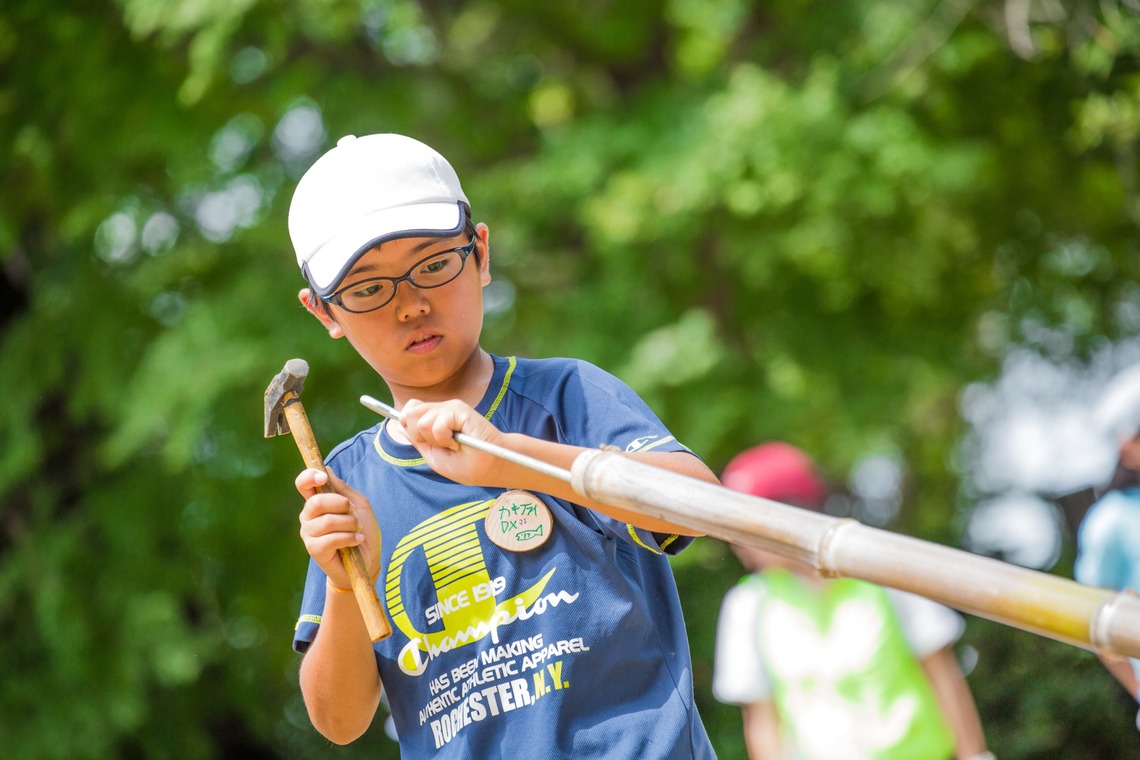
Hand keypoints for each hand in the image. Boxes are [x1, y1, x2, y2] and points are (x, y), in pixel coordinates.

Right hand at [296, 468, 379, 589]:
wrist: (367, 561)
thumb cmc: (362, 531)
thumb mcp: (358, 505)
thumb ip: (342, 489)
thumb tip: (326, 469)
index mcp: (317, 502)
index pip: (303, 484)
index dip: (309, 476)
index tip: (323, 477)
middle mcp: (308, 516)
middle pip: (317, 502)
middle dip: (341, 505)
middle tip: (353, 513)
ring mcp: (309, 533)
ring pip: (327, 521)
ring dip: (350, 524)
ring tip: (358, 530)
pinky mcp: (314, 550)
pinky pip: (331, 539)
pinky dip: (349, 538)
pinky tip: (357, 540)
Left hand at [399, 399, 505, 486]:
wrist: (490, 467)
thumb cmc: (466, 464)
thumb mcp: (433, 454)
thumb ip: (417, 438)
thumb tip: (399, 423)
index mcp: (435, 417)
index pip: (409, 410)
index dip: (409, 426)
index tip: (426, 442)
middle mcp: (441, 409)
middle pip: (409, 412)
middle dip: (420, 436)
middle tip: (442, 445)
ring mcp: (451, 407)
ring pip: (420, 420)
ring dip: (435, 440)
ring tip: (453, 445)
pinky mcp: (460, 409)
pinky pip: (436, 424)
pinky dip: (444, 439)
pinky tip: (459, 442)